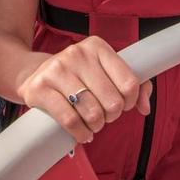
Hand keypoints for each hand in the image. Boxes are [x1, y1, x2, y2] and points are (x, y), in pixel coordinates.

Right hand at [16, 36, 151, 142]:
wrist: (34, 74)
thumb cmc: (77, 77)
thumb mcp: (104, 72)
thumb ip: (133, 86)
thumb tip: (145, 107)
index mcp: (97, 46)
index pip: (130, 83)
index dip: (130, 102)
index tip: (122, 105)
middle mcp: (77, 53)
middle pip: (112, 101)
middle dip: (111, 116)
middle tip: (104, 116)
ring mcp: (56, 69)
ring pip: (92, 112)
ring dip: (96, 126)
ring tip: (92, 124)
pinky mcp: (39, 88)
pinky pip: (70, 120)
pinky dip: (81, 133)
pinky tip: (82, 133)